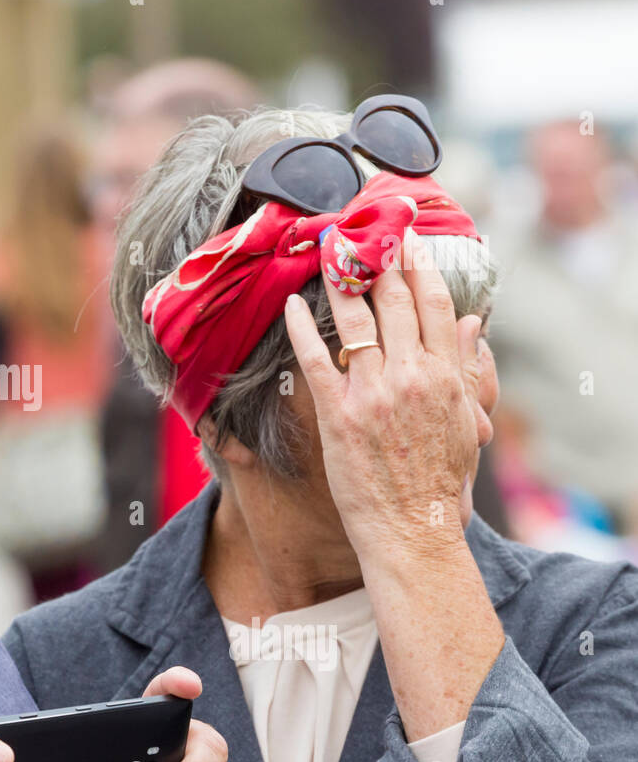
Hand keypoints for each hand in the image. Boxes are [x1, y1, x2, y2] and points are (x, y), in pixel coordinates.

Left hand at [283, 238, 503, 738]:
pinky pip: (316, 362)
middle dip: (377, 259)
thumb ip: (466, 371)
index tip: (406, 237)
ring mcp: (373, 395)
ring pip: (356, 322)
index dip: (419, 265)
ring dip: (340, 280)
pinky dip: (303, 329)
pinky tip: (291, 304)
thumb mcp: (466, 424)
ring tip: (327, 249)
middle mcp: (411, 377)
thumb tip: (469, 325)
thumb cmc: (440, 485)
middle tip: (361, 228)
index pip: (433, 305)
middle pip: (394, 302)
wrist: (414, 534)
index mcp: (446, 376)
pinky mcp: (338, 416)